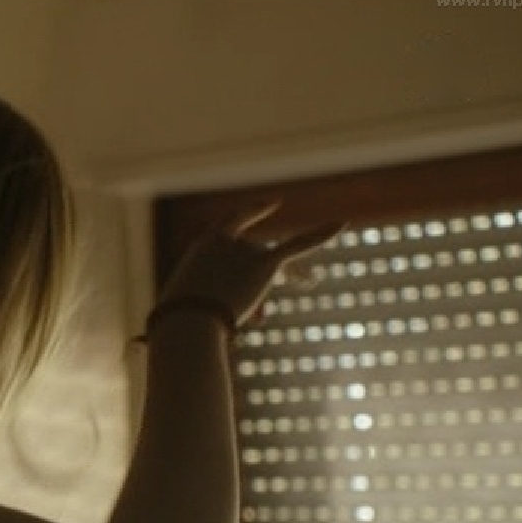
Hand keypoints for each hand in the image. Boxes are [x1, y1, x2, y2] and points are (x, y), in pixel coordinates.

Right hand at [160, 202, 345, 326]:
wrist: (188, 320)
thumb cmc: (180, 318)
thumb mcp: (190, 303)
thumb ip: (210, 297)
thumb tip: (220, 313)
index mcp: (205, 243)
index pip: (232, 223)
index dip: (254, 211)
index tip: (273, 202)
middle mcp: (228, 240)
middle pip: (256, 259)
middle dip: (257, 289)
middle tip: (258, 317)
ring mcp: (248, 250)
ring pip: (274, 270)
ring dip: (267, 298)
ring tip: (262, 317)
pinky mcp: (266, 264)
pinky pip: (298, 246)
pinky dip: (320, 234)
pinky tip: (341, 224)